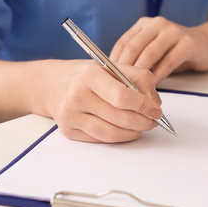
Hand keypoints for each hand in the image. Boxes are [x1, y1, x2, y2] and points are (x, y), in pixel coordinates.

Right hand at [45, 60, 163, 142]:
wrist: (51, 85)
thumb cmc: (85, 76)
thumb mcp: (110, 66)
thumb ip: (137, 78)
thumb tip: (154, 102)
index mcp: (89, 75)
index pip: (122, 97)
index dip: (143, 106)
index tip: (156, 110)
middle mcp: (77, 96)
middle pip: (119, 118)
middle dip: (143, 122)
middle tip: (153, 121)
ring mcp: (70, 116)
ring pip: (111, 133)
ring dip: (132, 133)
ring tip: (141, 126)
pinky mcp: (68, 131)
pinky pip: (100, 139)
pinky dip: (118, 137)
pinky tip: (125, 130)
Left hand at [110, 16, 207, 82]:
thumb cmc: (177, 51)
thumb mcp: (154, 51)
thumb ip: (138, 58)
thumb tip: (115, 78)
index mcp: (144, 24)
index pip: (123, 43)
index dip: (113, 62)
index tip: (108, 80)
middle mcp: (157, 24)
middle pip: (134, 47)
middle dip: (125, 69)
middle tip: (118, 88)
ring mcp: (173, 31)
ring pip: (150, 54)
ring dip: (140, 74)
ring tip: (134, 90)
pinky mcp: (187, 43)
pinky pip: (168, 61)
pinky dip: (159, 75)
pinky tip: (154, 87)